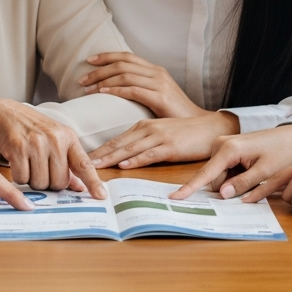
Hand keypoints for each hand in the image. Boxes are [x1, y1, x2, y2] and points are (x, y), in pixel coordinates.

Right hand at [0, 99, 106, 198]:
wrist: (5, 114)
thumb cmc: (34, 130)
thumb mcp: (55, 141)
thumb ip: (68, 164)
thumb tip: (81, 187)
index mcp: (68, 137)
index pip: (83, 164)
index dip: (93, 181)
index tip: (101, 196)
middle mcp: (55, 139)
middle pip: (58, 183)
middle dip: (48, 183)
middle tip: (41, 168)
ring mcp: (36, 143)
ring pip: (39, 183)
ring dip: (32, 180)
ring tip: (29, 162)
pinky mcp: (18, 147)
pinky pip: (22, 179)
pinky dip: (19, 177)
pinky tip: (18, 162)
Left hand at [79, 52, 202, 117]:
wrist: (199, 126)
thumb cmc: (176, 115)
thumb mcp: (158, 96)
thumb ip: (142, 89)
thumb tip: (120, 88)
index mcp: (156, 70)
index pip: (127, 56)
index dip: (107, 56)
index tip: (89, 61)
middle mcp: (157, 73)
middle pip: (122, 63)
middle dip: (100, 69)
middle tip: (82, 79)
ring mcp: (160, 84)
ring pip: (125, 75)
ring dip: (103, 81)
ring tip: (88, 90)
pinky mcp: (160, 98)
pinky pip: (133, 90)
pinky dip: (116, 90)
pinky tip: (104, 93)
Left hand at [89, 113, 239, 168]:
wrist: (210, 129)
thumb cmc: (185, 134)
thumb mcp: (160, 135)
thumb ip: (143, 143)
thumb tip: (125, 157)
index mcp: (144, 126)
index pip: (117, 139)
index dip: (100, 149)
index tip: (83, 158)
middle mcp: (148, 129)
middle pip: (119, 143)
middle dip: (100, 154)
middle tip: (81, 163)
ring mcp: (160, 137)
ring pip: (130, 148)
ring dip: (112, 157)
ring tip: (95, 165)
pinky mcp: (171, 146)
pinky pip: (150, 154)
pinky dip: (137, 160)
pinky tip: (125, 165)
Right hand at [171, 124, 291, 200]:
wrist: (291, 137)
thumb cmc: (280, 152)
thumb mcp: (265, 172)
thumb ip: (242, 184)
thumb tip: (222, 195)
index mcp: (228, 149)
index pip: (206, 174)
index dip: (190, 188)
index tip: (175, 197)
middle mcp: (220, 145)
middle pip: (214, 179)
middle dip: (229, 187)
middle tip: (254, 179)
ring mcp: (222, 146)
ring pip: (219, 176)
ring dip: (234, 182)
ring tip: (255, 171)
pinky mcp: (226, 149)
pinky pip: (224, 171)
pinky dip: (235, 176)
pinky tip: (251, 169)